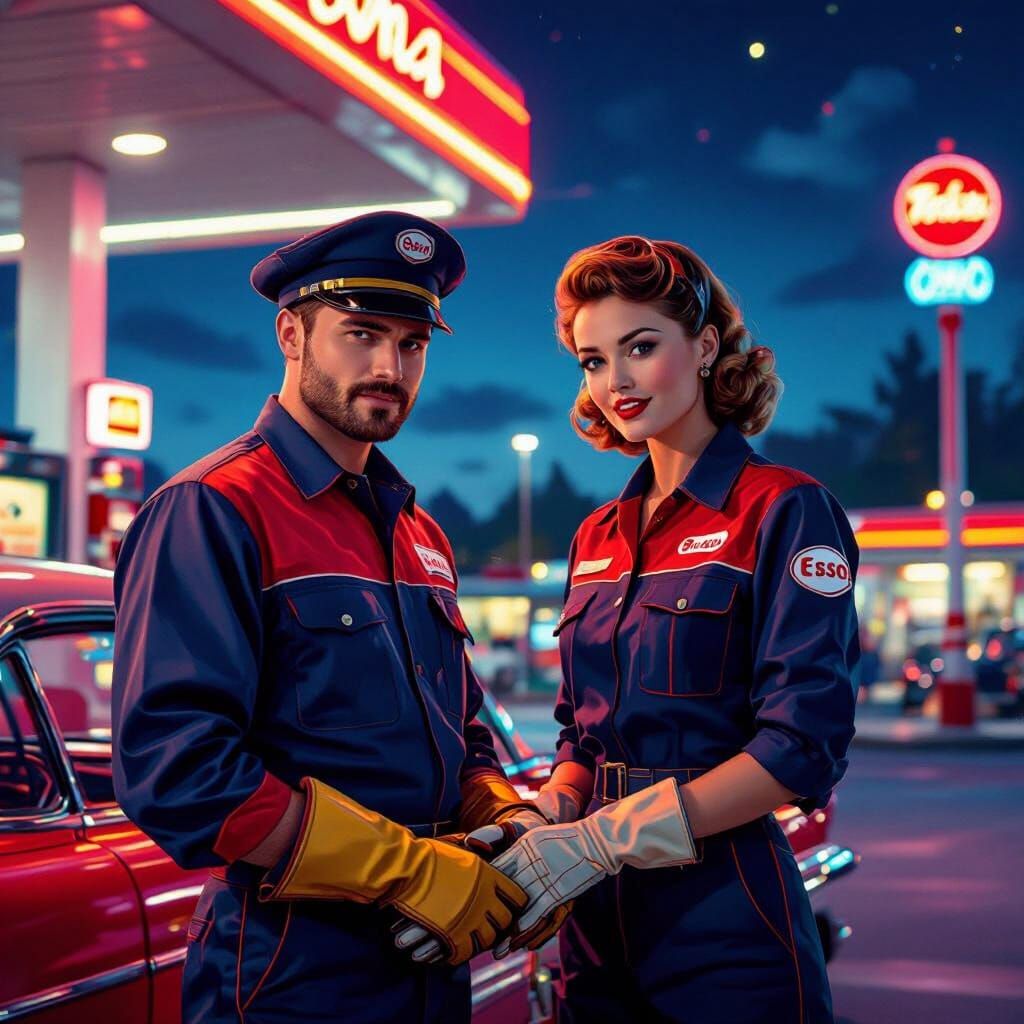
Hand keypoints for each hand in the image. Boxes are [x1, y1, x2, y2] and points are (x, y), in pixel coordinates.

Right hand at [393, 809, 545, 962]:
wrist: (406, 869)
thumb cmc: (428, 856)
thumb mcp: (460, 850)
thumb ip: (476, 853)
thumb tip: (486, 850)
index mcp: (489, 876)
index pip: (516, 896)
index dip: (515, 903)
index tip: (508, 907)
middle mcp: (486, 899)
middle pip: (505, 921)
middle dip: (499, 925)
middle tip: (490, 926)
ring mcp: (471, 919)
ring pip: (488, 940)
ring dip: (481, 941)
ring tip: (469, 939)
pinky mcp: (454, 936)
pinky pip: (466, 952)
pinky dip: (461, 954)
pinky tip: (453, 950)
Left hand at [492, 779, 694, 954]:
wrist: (598, 840)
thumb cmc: (569, 838)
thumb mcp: (539, 837)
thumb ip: (521, 849)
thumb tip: (501, 860)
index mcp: (524, 844)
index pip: (497, 865)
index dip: (483, 883)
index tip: (471, 898)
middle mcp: (529, 860)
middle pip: (503, 888)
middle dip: (490, 910)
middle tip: (476, 929)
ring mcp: (544, 876)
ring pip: (518, 906)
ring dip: (506, 929)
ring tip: (494, 948)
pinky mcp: (559, 891)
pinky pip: (538, 912)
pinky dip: (526, 927)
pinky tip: (516, 941)